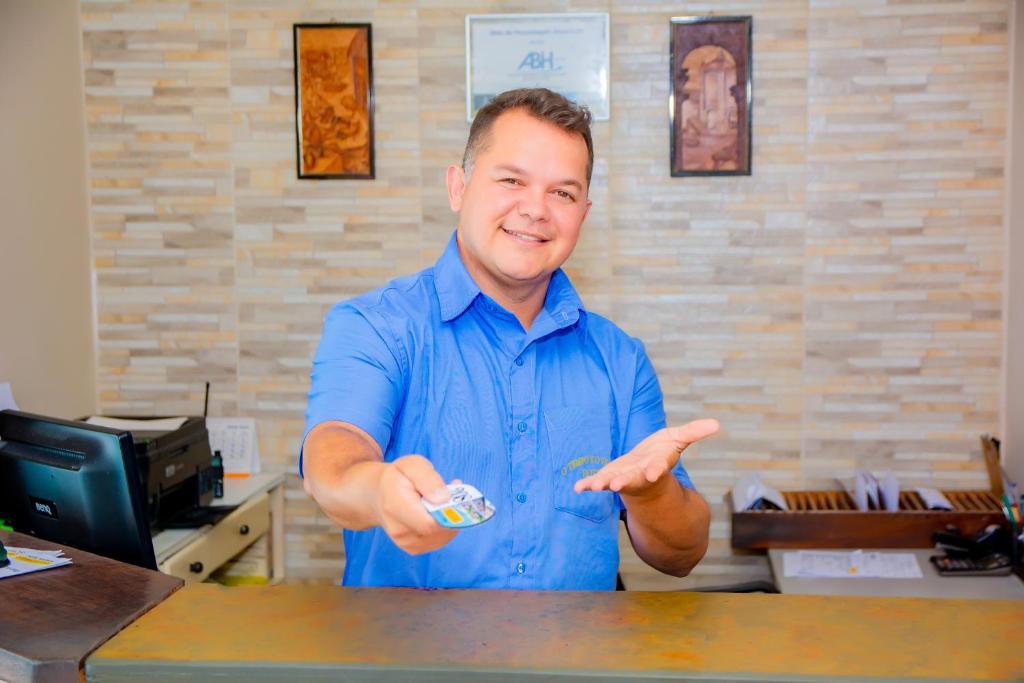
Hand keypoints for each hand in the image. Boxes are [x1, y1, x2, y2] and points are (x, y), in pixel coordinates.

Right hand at [374, 455, 457, 554]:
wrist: (379, 494)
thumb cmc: (398, 477)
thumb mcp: (412, 465)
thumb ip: (428, 478)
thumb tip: (443, 499)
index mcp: (395, 506)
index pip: (429, 523)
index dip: (448, 511)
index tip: (454, 490)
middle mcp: (398, 530)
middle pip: (438, 530)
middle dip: (451, 512)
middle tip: (452, 490)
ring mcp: (406, 543)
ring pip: (442, 536)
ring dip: (449, 519)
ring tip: (443, 499)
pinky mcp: (414, 548)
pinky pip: (439, 540)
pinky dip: (445, 526)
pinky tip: (438, 511)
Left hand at [573, 419, 718, 496]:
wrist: (644, 474)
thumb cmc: (660, 455)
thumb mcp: (677, 440)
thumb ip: (693, 432)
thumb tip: (717, 423)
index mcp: (656, 465)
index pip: (657, 468)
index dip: (655, 470)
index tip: (654, 473)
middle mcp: (638, 475)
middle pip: (632, 479)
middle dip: (624, 481)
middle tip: (615, 485)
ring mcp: (622, 478)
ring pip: (613, 483)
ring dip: (604, 484)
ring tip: (595, 487)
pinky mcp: (607, 477)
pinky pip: (596, 482)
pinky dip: (587, 485)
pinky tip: (578, 487)